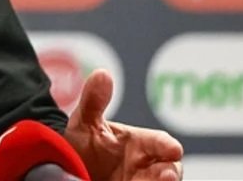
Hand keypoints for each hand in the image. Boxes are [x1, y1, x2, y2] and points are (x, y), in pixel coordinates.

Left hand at [63, 69, 183, 180]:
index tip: (173, 149)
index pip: (162, 143)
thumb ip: (94, 100)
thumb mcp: (85, 122)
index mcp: (141, 144)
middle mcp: (145, 166)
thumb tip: (102, 73)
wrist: (69, 168)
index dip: (168, 146)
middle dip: (170, 174)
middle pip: (169, 170)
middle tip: (167, 177)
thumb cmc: (83, 143)